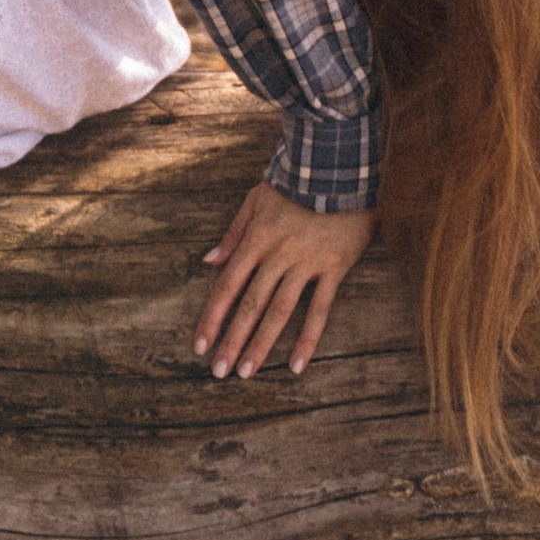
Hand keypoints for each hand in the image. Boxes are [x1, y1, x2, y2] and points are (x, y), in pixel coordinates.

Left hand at [194, 182, 374, 379]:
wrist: (339, 167)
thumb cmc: (294, 182)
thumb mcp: (255, 199)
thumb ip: (233, 234)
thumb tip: (209, 261)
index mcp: (256, 239)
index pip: (227, 285)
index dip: (212, 317)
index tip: (200, 345)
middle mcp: (277, 255)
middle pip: (250, 305)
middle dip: (232, 341)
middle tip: (220, 372)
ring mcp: (306, 263)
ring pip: (279, 311)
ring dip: (261, 344)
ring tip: (247, 372)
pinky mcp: (334, 268)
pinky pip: (319, 310)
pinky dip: (307, 339)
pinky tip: (296, 364)